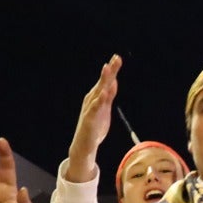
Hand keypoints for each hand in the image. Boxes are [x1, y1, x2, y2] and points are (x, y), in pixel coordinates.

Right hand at [67, 55, 121, 182]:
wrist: (84, 145)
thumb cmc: (95, 126)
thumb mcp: (104, 108)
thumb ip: (108, 95)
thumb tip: (113, 82)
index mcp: (96, 96)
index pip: (106, 81)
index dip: (112, 69)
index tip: (118, 57)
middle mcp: (92, 99)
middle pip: (103, 82)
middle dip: (110, 70)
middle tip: (116, 58)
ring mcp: (90, 108)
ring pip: (98, 91)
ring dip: (103, 80)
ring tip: (108, 69)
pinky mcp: (89, 119)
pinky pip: (95, 107)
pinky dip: (99, 99)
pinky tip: (104, 92)